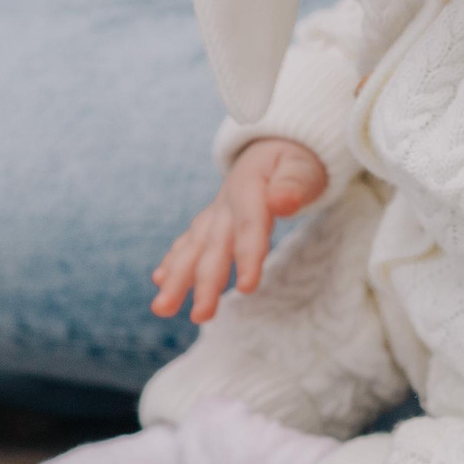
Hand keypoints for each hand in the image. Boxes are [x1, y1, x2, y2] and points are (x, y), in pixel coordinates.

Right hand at [150, 137, 326, 321]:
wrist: (271, 145)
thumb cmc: (295, 159)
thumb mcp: (303, 165)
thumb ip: (294, 183)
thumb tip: (282, 202)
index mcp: (250, 190)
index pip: (250, 227)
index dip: (249, 257)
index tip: (248, 288)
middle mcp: (225, 205)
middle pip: (215, 247)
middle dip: (204, 283)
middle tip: (200, 317)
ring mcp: (214, 214)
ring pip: (193, 249)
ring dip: (177, 279)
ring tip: (161, 309)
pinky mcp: (210, 222)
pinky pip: (188, 242)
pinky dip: (173, 261)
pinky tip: (160, 281)